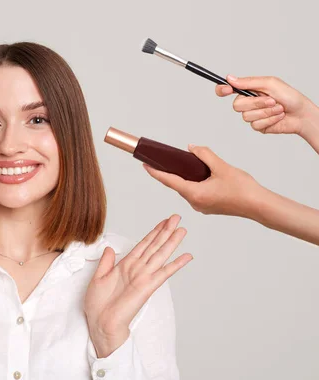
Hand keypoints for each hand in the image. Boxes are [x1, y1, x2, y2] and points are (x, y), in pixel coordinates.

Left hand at [85, 215, 191, 357]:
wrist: (100, 322)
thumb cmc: (98, 304)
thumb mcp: (98, 277)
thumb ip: (106, 262)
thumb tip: (109, 248)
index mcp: (125, 265)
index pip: (143, 245)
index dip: (153, 232)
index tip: (163, 222)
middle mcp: (137, 269)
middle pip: (155, 246)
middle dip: (165, 231)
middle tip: (177, 218)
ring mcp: (143, 277)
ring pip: (160, 255)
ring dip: (172, 242)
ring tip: (182, 230)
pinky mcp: (147, 287)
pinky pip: (163, 273)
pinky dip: (175, 264)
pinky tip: (186, 256)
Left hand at [143, 145, 261, 216]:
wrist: (259, 206)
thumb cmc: (243, 189)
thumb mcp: (222, 167)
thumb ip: (204, 155)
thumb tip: (192, 148)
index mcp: (194, 194)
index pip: (169, 180)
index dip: (155, 172)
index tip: (145, 165)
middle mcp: (195, 202)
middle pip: (177, 184)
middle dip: (170, 172)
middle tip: (162, 160)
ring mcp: (201, 206)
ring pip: (187, 189)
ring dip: (183, 177)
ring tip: (182, 164)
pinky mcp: (208, 206)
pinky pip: (195, 192)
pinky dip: (193, 183)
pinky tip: (198, 174)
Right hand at [216, 75, 317, 136]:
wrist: (301, 114)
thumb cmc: (290, 96)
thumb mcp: (270, 84)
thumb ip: (249, 82)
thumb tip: (230, 78)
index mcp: (249, 90)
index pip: (228, 89)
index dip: (222, 89)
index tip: (226, 89)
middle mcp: (248, 102)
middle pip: (236, 105)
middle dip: (256, 103)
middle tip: (271, 100)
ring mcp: (252, 115)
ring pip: (246, 117)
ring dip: (266, 112)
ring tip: (278, 108)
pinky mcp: (258, 126)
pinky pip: (255, 125)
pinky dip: (269, 119)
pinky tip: (278, 116)